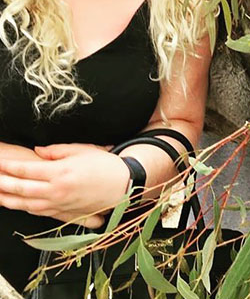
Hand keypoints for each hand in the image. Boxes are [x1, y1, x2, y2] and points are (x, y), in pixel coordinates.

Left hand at [0, 143, 129, 228]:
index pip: (26, 170)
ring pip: (25, 204)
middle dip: (2, 183)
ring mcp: (58, 204)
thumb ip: (57, 151)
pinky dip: (23, 208)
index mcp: (60, 172)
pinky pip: (37, 212)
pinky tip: (16, 204)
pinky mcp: (63, 213)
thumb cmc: (104, 165)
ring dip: (7, 200)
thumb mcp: (82, 150)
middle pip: (21, 189)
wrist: (123, 185)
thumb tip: (38, 151)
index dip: (9, 166)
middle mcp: (56, 191)